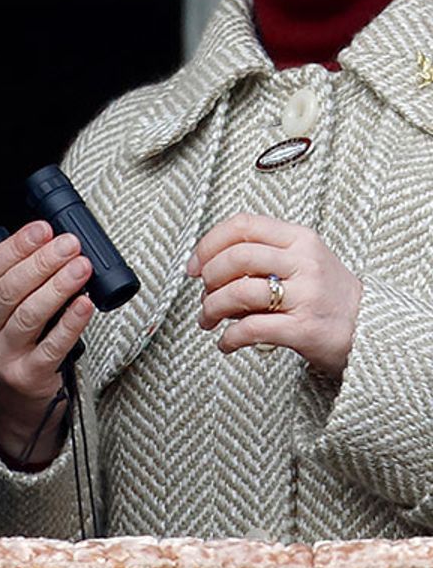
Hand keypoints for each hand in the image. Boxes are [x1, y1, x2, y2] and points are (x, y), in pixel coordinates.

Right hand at [0, 221, 94, 464]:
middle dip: (43, 261)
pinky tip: (85, 303)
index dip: (16, 246)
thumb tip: (52, 241)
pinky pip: (52, 346)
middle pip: (9, 290)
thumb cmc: (14, 340)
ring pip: (30, 315)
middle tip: (70, 244)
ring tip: (82, 266)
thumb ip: (14, 278)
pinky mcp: (26, 378)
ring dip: (59, 285)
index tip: (44, 230)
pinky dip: (71, 322)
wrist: (18, 400)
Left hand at [188, 213, 362, 377]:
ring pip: (238, 293)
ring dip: (212, 309)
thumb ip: (262, 254)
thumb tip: (207, 265)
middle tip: (203, 293)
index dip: (208, 243)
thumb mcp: (302, 259)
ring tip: (208, 320)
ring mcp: (307, 295)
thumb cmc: (328, 295)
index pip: (242, 225)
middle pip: (235, 258)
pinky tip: (226, 342)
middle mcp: (303, 262)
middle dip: (208, 278)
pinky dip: (229, 337)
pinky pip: (252, 329)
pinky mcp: (305, 329)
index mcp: (299, 238)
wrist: (373, 331)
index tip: (194, 264)